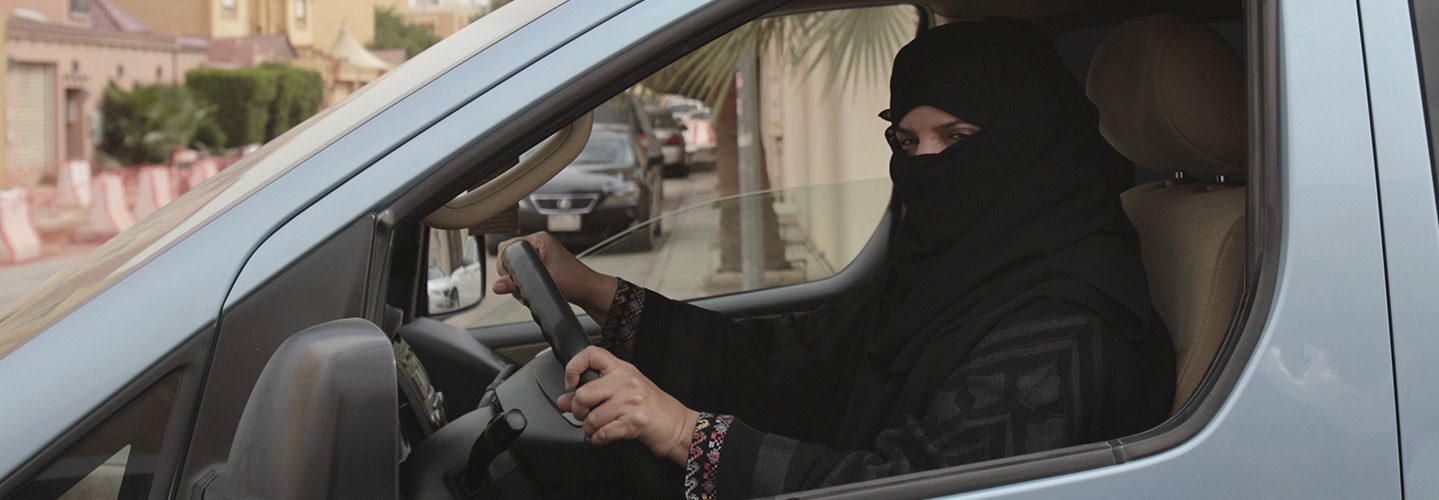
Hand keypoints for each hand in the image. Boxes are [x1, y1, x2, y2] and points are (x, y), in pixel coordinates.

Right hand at [494, 232, 619, 320]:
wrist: (589, 291)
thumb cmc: (574, 283)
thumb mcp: (542, 283)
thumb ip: (515, 285)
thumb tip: (496, 286)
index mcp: (538, 240)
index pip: (507, 247)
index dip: (504, 264)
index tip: (509, 279)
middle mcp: (538, 244)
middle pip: (509, 257)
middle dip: (510, 275)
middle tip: (520, 287)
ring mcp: (540, 254)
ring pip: (515, 267)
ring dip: (517, 282)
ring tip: (529, 291)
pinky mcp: (542, 265)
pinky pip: (523, 272)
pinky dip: (524, 283)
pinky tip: (532, 292)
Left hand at [556, 347, 698, 466]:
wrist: (678, 425)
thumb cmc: (653, 408)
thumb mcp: (624, 392)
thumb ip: (594, 393)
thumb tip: (564, 400)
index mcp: (622, 369)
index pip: (591, 354)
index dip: (574, 367)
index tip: (571, 382)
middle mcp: (626, 381)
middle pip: (584, 394)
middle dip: (578, 411)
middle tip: (584, 415)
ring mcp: (631, 401)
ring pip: (591, 418)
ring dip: (589, 430)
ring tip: (598, 429)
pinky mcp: (634, 422)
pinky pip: (603, 433)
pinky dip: (599, 440)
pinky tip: (605, 437)